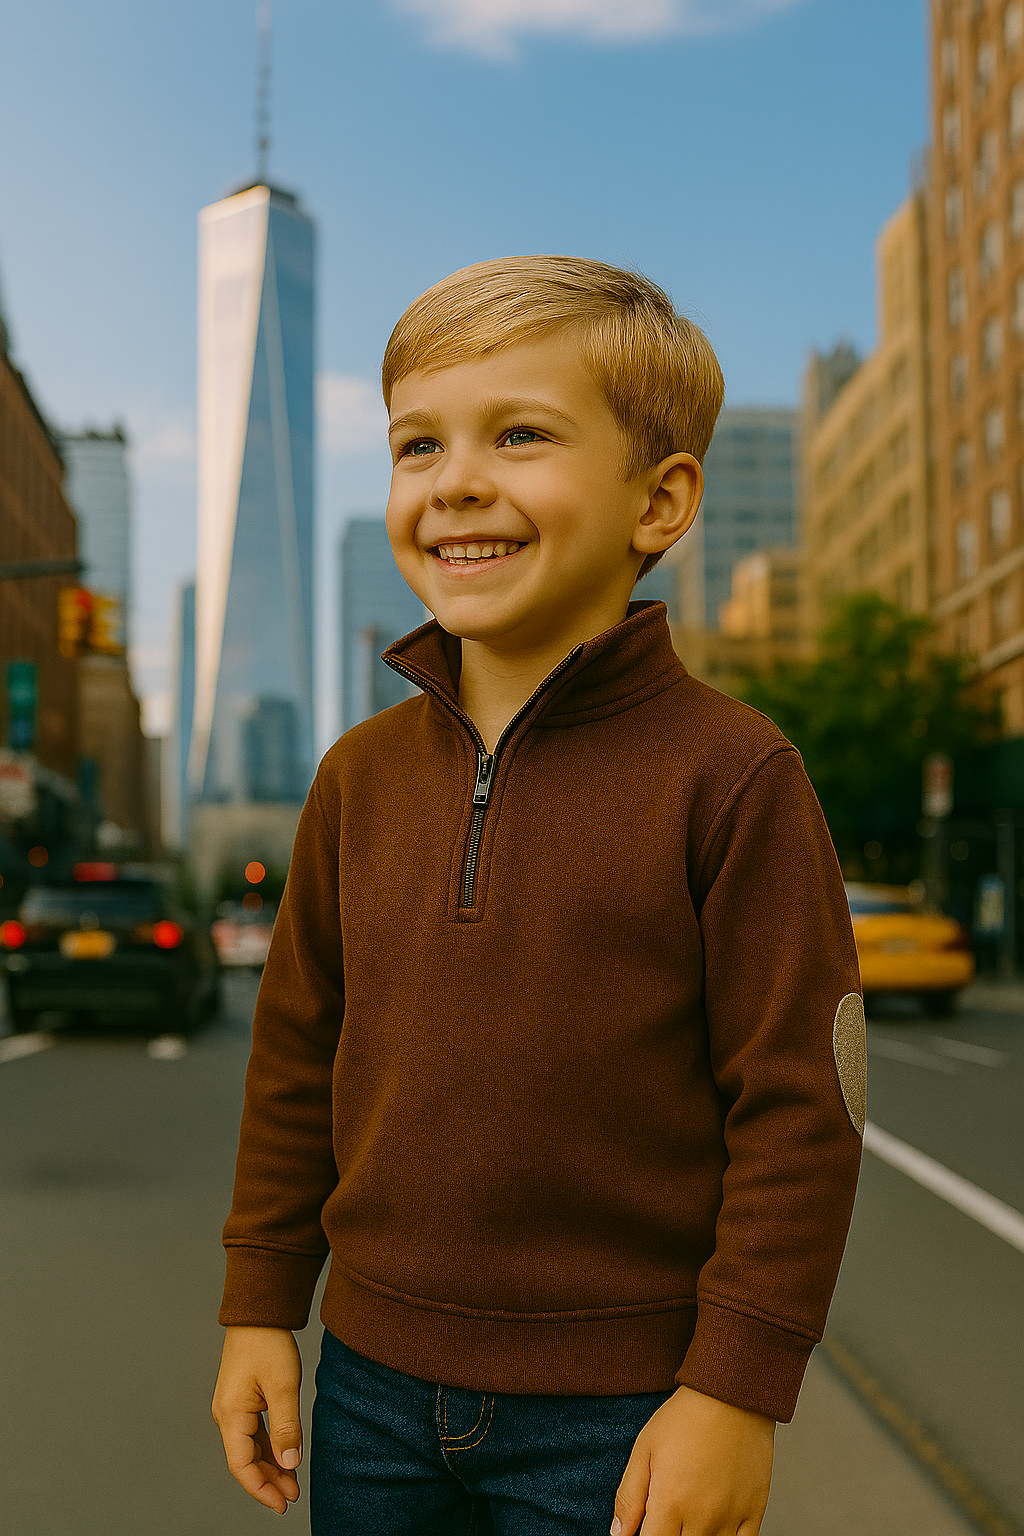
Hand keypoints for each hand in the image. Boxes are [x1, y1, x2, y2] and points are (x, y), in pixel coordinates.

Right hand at [212, 1326, 303, 1513]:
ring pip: (250, 1448)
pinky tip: (285, 1456)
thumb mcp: (283, 1387)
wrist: (259, 1312)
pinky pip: (253, 1433)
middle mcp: (226, 1415)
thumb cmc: (268, 1343)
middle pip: (245, 1460)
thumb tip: (290, 1464)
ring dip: (270, 1465)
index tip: (282, 1504)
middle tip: (293, 1496)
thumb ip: (286, 1428)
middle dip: (268, 1481)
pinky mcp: (241, 1400)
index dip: (261, 1489)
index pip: (242, 1466)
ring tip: (293, 1481)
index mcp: (231, 1415)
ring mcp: (232, 1408)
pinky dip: (269, 1447)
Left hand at [611, 1384, 774, 1535]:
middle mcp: (701, 1517)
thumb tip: (618, 1534)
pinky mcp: (753, 1512)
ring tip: (687, 1517)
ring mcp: (730, 1517)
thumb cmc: (684, 1417)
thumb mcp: (644, 1449)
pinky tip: (714, 1528)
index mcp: (670, 1502)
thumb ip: (629, 1497)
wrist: (730, 1395)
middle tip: (668, 1517)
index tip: (647, 1527)